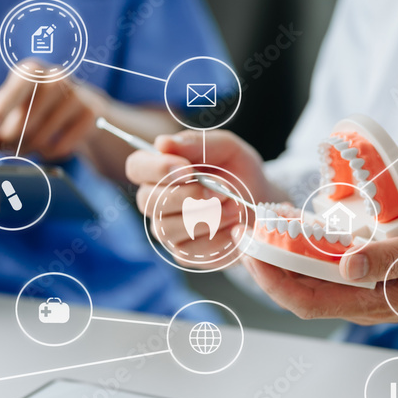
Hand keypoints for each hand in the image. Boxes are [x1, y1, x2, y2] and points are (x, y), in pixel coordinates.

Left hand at [0, 59, 103, 160]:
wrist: (79, 108)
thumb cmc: (32, 107)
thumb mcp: (5, 111)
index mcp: (30, 70)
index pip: (10, 95)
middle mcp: (55, 77)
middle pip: (22, 123)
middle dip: (9, 142)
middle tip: (4, 148)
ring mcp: (76, 95)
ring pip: (40, 139)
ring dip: (27, 150)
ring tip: (26, 145)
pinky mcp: (90, 116)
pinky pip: (60, 148)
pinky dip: (49, 154)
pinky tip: (50, 145)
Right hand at [125, 130, 272, 267]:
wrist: (260, 202)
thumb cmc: (238, 171)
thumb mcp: (226, 148)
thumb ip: (197, 143)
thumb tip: (163, 143)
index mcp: (159, 170)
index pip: (136, 167)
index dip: (157, 169)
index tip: (188, 169)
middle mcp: (155, 201)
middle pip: (148, 202)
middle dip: (189, 196)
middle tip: (222, 190)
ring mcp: (166, 230)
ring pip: (168, 229)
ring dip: (207, 217)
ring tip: (234, 206)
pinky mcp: (184, 254)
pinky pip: (190, 251)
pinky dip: (217, 239)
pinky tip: (233, 227)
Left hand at [238, 225, 397, 328]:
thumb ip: (384, 259)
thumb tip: (345, 265)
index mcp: (369, 302)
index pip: (304, 300)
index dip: (271, 280)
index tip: (252, 252)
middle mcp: (359, 303)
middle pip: (299, 293)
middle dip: (267, 268)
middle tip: (246, 237)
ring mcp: (364, 294)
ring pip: (311, 284)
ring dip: (284, 261)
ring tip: (263, 232)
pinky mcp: (371, 281)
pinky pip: (328, 274)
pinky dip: (307, 256)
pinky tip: (299, 234)